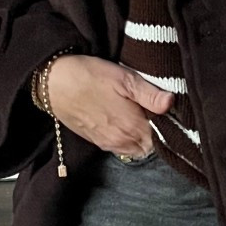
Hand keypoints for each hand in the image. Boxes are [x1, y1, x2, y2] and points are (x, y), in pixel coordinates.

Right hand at [44, 55, 169, 157]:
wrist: (53, 83)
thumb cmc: (89, 76)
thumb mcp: (123, 78)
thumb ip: (149, 94)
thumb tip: (172, 103)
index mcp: (133, 126)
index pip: (164, 139)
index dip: (170, 127)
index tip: (171, 115)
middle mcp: (123, 141)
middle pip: (151, 147)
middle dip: (158, 135)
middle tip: (157, 115)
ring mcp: (109, 144)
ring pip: (137, 149)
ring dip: (143, 138)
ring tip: (142, 118)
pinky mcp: (97, 142)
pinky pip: (121, 148)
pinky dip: (128, 140)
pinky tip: (125, 122)